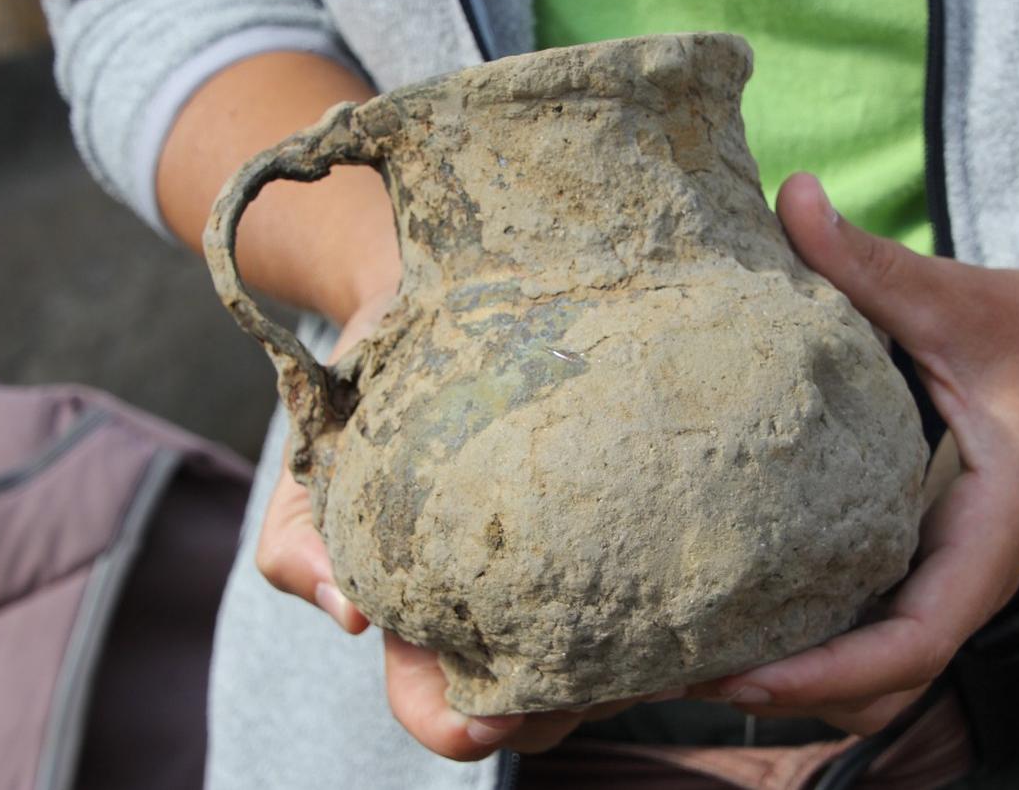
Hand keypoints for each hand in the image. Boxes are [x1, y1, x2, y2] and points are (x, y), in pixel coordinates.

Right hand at [254, 287, 675, 758]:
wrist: (445, 295)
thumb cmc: (373, 389)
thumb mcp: (316, 457)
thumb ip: (303, 538)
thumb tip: (345, 611)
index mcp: (434, 619)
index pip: (443, 711)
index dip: (459, 722)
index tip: (484, 709)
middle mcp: (515, 616)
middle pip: (548, 708)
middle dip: (573, 698)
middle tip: (609, 654)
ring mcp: (584, 578)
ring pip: (622, 664)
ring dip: (647, 654)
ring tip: (676, 608)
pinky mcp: (643, 526)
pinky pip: (675, 590)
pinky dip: (693, 595)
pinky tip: (714, 560)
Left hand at [693, 172, 1018, 733]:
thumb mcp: (960, 297)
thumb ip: (870, 261)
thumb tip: (789, 195)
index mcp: (991, 530)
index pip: (916, 640)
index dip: (829, 673)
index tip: (743, 681)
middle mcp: (966, 568)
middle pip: (880, 679)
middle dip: (790, 690)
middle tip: (680, 675)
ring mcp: (944, 567)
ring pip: (873, 661)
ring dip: (796, 672)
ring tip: (690, 656)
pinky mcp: (923, 550)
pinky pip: (867, 616)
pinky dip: (809, 631)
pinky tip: (731, 604)